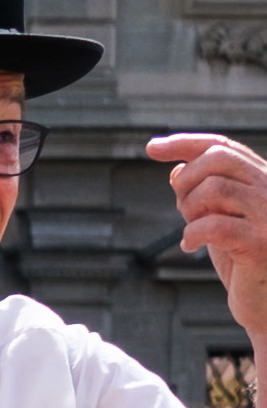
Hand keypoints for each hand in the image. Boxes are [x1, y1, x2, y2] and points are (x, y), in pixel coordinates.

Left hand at [150, 135, 266, 346]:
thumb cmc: (243, 264)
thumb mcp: (220, 223)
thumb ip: (203, 197)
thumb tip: (176, 169)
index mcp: (263, 180)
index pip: (222, 147)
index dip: (184, 143)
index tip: (151, 147)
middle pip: (218, 159)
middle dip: (186, 178)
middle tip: (181, 208)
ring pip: (215, 188)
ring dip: (190, 208)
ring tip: (192, 230)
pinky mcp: (261, 244)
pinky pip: (215, 225)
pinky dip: (192, 234)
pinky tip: (189, 246)